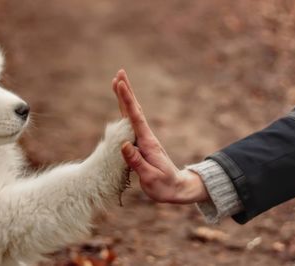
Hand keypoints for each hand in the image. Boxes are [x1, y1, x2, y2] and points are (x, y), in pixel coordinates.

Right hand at [112, 70, 209, 203]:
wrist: (176, 188)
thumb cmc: (164, 186)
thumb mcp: (150, 177)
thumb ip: (137, 162)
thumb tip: (123, 145)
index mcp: (147, 143)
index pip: (135, 118)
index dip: (127, 100)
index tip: (119, 84)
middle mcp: (146, 137)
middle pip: (134, 110)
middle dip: (126, 92)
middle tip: (119, 73)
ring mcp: (144, 140)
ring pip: (132, 115)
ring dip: (126, 98)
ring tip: (118, 83)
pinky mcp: (142, 144)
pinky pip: (131, 125)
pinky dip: (126, 112)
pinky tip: (122, 107)